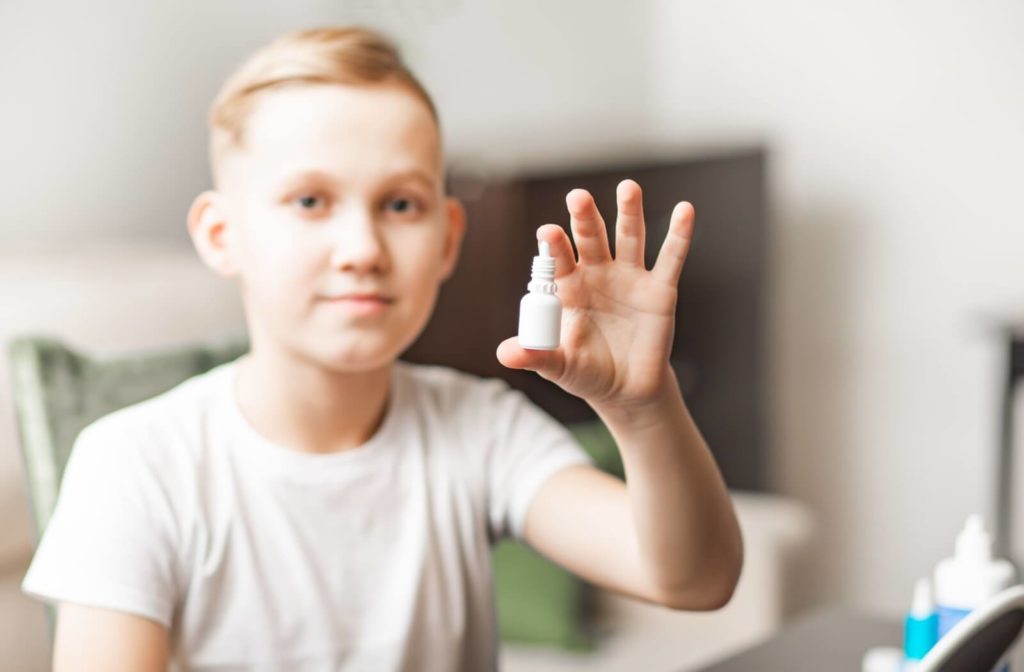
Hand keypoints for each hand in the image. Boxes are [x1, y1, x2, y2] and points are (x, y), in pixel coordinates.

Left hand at [496, 179, 693, 409]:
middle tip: (578, 197)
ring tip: (628, 188)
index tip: (547, 232)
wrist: (626, 389)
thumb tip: (504, 354)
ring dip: (629, 212)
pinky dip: (679, 235)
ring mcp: (630, 278)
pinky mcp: (660, 290)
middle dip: (585, 218)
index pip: (559, 261)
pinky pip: (670, 259)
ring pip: (629, 238)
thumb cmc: (586, 373)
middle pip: (591, 239)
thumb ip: (535, 356)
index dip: (554, 247)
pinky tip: (685, 210)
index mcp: (569, 289)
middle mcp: (598, 275)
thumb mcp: (559, 366)